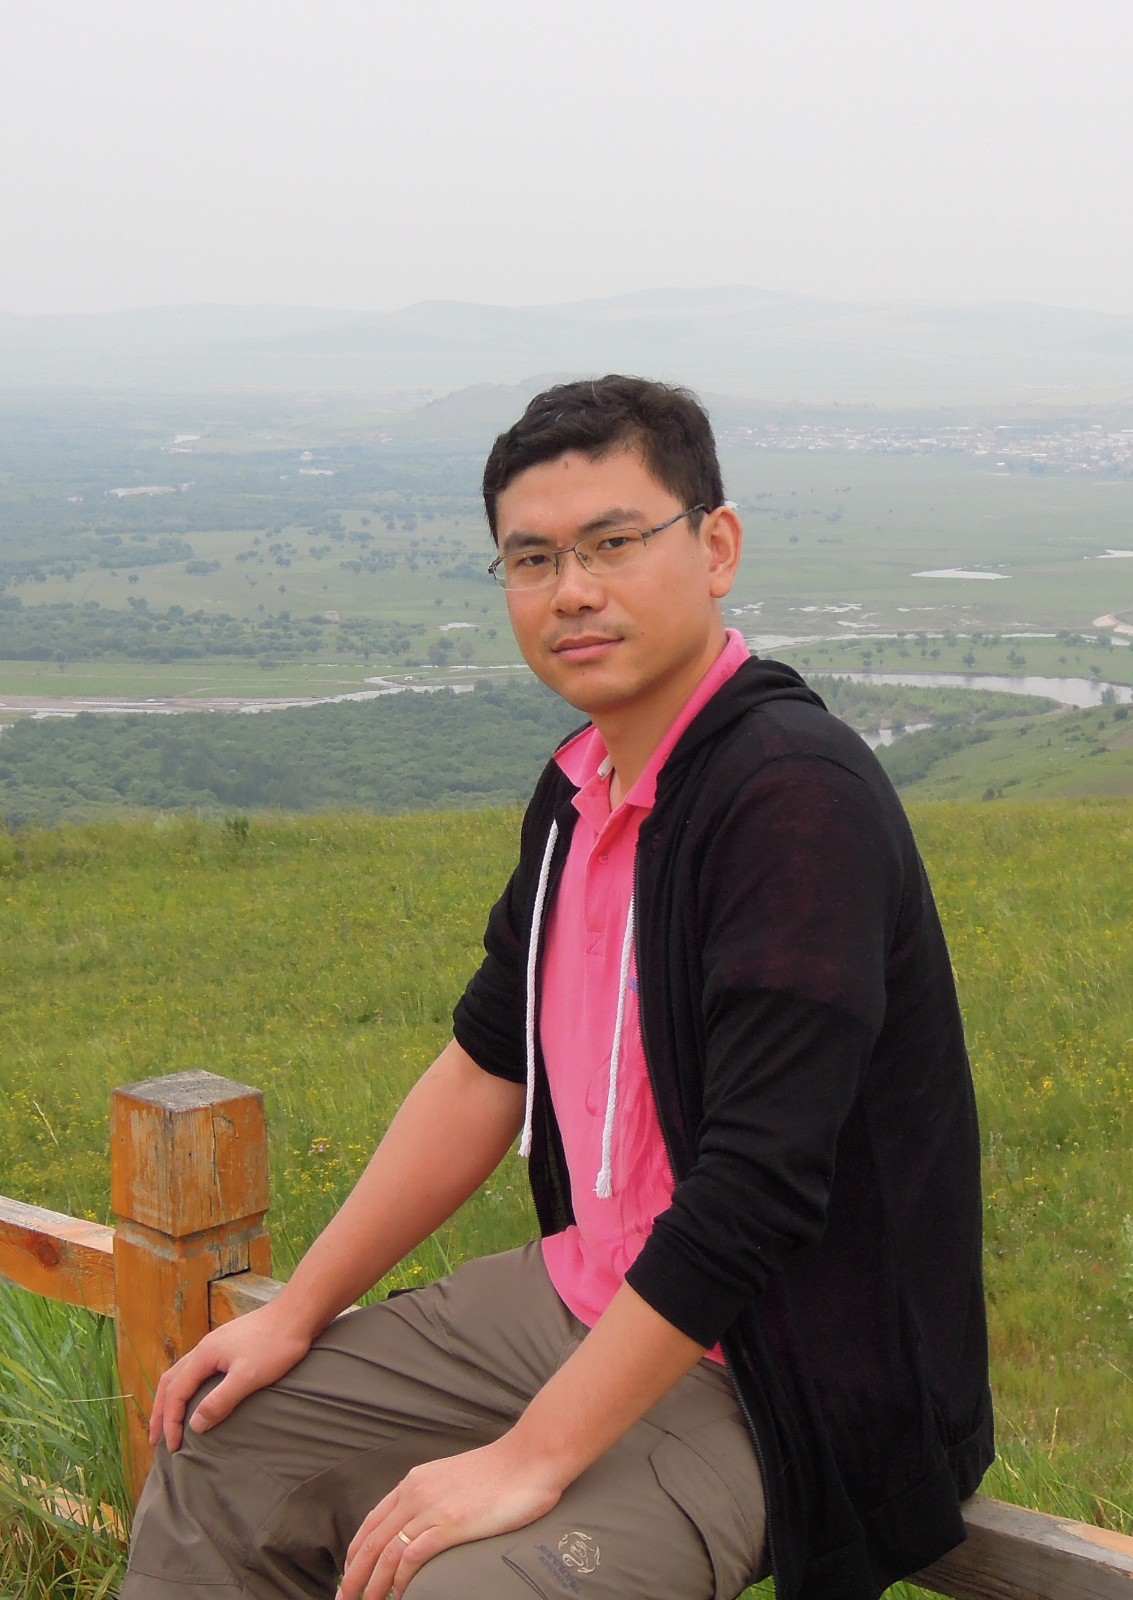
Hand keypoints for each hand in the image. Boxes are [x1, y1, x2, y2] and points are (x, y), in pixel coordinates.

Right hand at [149, 1301, 314, 1452]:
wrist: (298, 1313)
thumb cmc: (276, 1345)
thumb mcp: (247, 1377)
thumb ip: (220, 1401)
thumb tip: (194, 1426)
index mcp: (203, 1355)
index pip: (176, 1393)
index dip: (170, 1422)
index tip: (172, 1447)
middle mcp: (204, 1348)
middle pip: (171, 1381)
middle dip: (161, 1411)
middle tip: (156, 1439)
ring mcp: (216, 1345)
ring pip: (182, 1373)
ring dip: (172, 1398)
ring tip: (169, 1420)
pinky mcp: (229, 1345)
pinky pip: (197, 1369)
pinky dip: (188, 1387)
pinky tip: (198, 1396)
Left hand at [337, 1435, 562, 1599]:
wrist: (529, 1458)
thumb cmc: (500, 1472)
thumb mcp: (453, 1479)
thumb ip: (433, 1498)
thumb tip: (422, 1527)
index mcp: (415, 1481)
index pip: (372, 1522)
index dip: (356, 1552)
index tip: (349, 1574)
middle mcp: (415, 1493)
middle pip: (372, 1542)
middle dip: (353, 1576)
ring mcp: (431, 1508)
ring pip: (387, 1554)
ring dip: (372, 1585)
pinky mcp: (450, 1524)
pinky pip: (412, 1558)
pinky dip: (401, 1581)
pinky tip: (400, 1594)